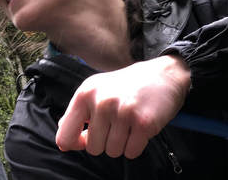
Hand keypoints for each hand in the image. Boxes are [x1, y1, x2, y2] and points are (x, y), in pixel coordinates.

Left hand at [55, 55, 190, 158]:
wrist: (163, 75)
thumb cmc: (127, 86)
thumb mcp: (97, 90)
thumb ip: (78, 114)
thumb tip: (63, 142)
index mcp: (86, 93)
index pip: (65, 136)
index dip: (76, 143)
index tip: (87, 137)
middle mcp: (102, 101)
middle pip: (93, 148)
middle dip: (106, 141)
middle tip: (118, 123)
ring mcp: (123, 112)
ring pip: (113, 152)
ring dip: (123, 143)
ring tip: (130, 123)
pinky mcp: (143, 122)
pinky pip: (131, 153)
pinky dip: (137, 145)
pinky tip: (141, 127)